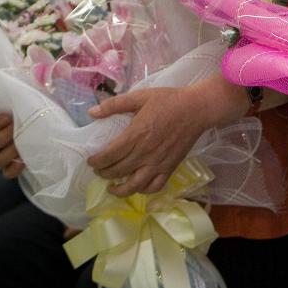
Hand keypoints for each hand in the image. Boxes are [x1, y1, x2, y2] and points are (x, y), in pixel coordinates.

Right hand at [0, 114, 24, 178]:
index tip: (6, 117)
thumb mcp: (4, 100)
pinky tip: (24, 158)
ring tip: (24, 139)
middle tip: (17, 126)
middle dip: (5, 136)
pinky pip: (8, 173)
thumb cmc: (14, 108)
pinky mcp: (9, 166)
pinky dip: (16, 168)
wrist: (29, 121)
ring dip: (11, 151)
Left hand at [87, 74, 247, 197]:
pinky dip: (142, 190)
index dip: (96, 161)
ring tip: (112, 187)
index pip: (109, 155)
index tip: (91, 161)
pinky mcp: (170, 168)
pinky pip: (154, 187)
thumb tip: (92, 113)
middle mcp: (144, 153)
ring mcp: (158, 164)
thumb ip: (115, 104)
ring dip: (119, 190)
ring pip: (134, 186)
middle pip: (117, 171)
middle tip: (99, 170)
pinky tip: (136, 187)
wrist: (197, 109)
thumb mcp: (140, 96)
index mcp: (135, 135)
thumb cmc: (168, 101)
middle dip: (103, 173)